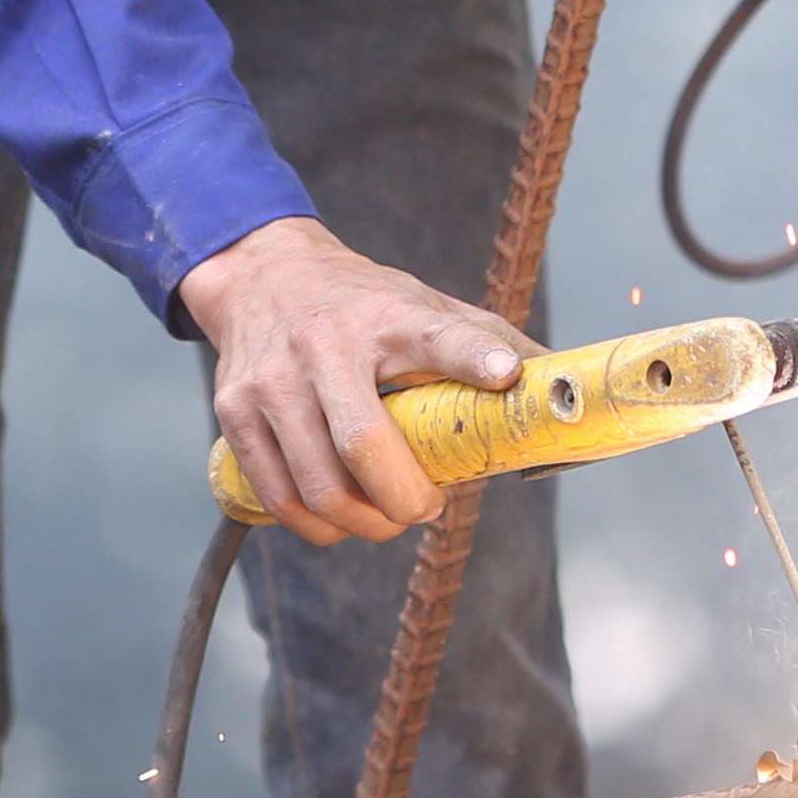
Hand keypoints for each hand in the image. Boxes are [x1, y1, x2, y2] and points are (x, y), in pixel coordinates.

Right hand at [181, 216, 529, 546]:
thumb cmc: (362, 303)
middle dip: (405, 502)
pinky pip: (277, 496)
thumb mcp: (425, 305)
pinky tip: (337, 517)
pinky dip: (315, 525)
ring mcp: (274, 378)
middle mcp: (327, 343)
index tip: (505, 373)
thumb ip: (488, 342)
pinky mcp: (235, 409)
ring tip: (384, 518)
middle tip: (425, 507)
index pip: (438, 335)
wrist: (261, 273)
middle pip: (365, 445)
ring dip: (363, 524)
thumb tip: (562, 390)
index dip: (474, 356)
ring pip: (319, 487)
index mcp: (390, 315)